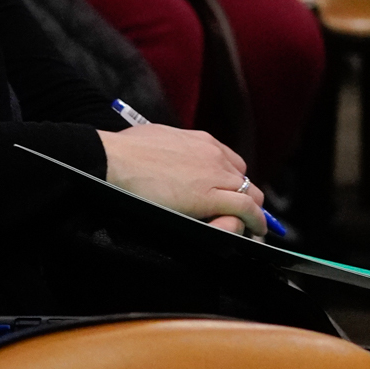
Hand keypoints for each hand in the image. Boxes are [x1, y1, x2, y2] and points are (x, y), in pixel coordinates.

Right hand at [99, 120, 264, 236]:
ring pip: (250, 194)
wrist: (113, 159)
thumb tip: (164, 155)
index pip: (229, 161)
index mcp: (201, 141)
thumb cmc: (122, 150)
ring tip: (253, 225)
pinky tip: (256, 229)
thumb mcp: (156, 139)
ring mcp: (215, 175)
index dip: (231, 179)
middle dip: (243, 195)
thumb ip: (170, 149)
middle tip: (239, 212)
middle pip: (243, 178)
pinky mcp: (211, 196)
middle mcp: (214, 155)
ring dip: (252, 211)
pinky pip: (245, 208)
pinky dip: (255, 220)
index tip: (227, 191)